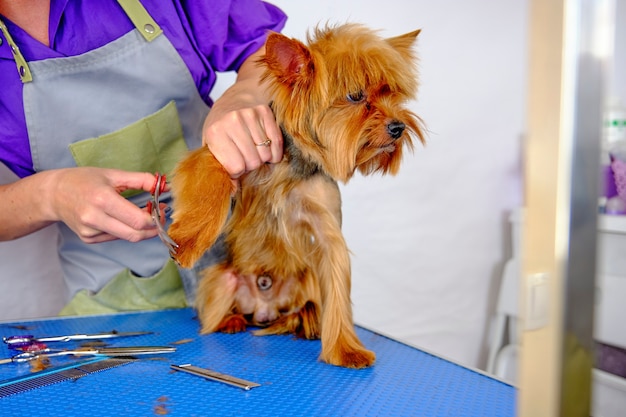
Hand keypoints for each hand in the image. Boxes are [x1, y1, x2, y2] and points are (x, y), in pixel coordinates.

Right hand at [48, 167, 161, 243]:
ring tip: (143, 215)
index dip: (155, 218)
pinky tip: (122, 219)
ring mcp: (90, 231)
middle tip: (160, 217)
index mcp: (102, 199)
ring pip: (126, 237)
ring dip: (140, 229)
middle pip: (135, 234)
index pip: (138, 220)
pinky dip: (125, 230)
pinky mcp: (88, 238)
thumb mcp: (113, 174)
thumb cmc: (84, 180)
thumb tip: (164, 185)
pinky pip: (115, 238)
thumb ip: (141, 180)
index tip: (162, 210)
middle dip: (153, 228)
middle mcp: (94, 218)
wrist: (54, 193)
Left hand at [202, 47, 282, 178]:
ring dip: (263, 158)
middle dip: (250, 166)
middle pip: (252, 161)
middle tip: (246, 160)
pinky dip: (275, 153)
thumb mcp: (212, 144)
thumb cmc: (222, 125)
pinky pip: (276, 142)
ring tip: (255, 153)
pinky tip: (269, 153)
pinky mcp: (265, 112)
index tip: (235, 166)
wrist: (235, 97)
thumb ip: (218, 167)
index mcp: (215, 132)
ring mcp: (250, 115)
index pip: (235, 167)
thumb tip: (232, 191)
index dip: (237, 171)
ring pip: (265, 154)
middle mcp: (232, 121)